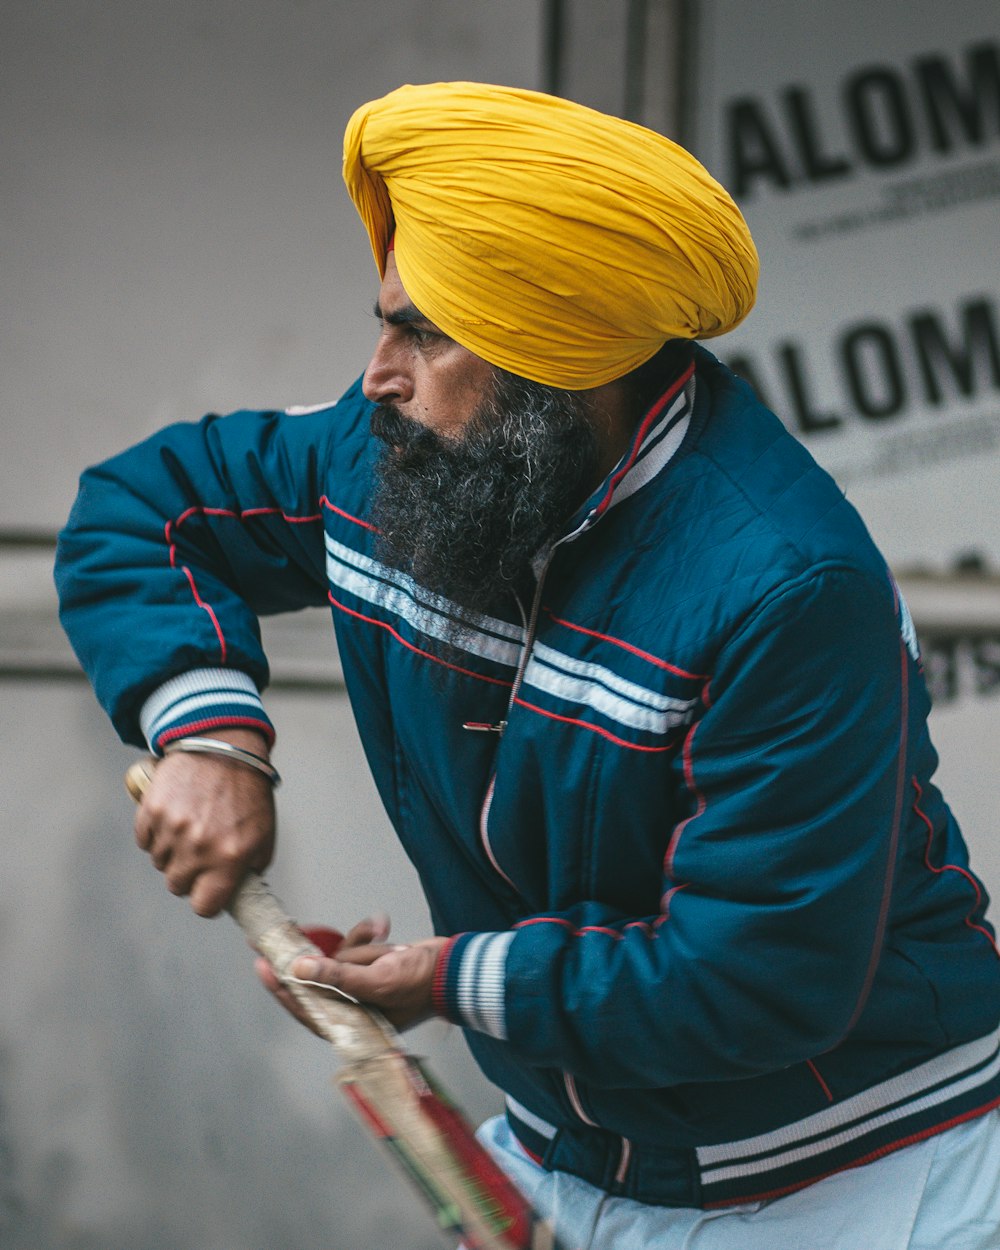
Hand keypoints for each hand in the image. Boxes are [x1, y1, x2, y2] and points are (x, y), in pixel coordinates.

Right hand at [133, 729, 275, 916]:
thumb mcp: (263, 833)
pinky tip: (174, 816)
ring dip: (173, 852)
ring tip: (191, 826)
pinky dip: (156, 833)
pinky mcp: (152, 810)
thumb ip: (250, 868)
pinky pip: (145, 841)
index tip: (209, 891)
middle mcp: (198, 847)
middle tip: (201, 853)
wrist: (224, 745)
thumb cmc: (247, 791)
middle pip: (178, 886)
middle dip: (189, 875)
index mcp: (229, 857)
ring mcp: (172, 829)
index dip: (207, 901)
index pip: (205, 906)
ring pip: (160, 863)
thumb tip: (236, 893)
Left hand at [255, 915, 447, 1032]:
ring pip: (339, 960)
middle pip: (319, 981)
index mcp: (351, 1023)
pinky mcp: (372, 968)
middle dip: (319, 958)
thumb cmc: (422, 983)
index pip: (305, 1008)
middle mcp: (352, 1007)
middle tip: (281, 935)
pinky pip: (357, 950)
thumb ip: (336, 977)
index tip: (262, 965)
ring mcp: (362, 986)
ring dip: (357, 947)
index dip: (281, 989)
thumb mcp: (377, 980)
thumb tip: (299, 970)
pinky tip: (383, 931)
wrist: (456, 967)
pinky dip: (367, 938)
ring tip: (383, 945)